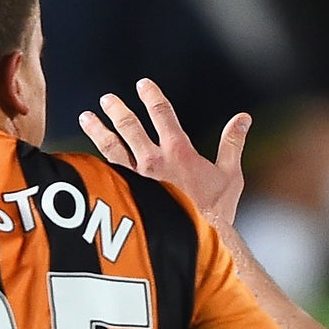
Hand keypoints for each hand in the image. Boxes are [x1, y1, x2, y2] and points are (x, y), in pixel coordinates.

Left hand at [78, 78, 250, 225]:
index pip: (162, 114)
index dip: (152, 96)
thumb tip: (243, 117)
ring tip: (86, 117)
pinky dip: (94, 162)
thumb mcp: (230, 175)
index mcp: (178, 152)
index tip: (142, 84)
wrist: (197, 244)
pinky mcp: (125, 196)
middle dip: (117, 110)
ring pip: (111, 147)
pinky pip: (106, 173)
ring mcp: (135, 179)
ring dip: (98, 130)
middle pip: (130, 127)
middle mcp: (153, 162)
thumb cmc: (215, 212)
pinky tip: (85, 157)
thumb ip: (232, 143)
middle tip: (107, 99)